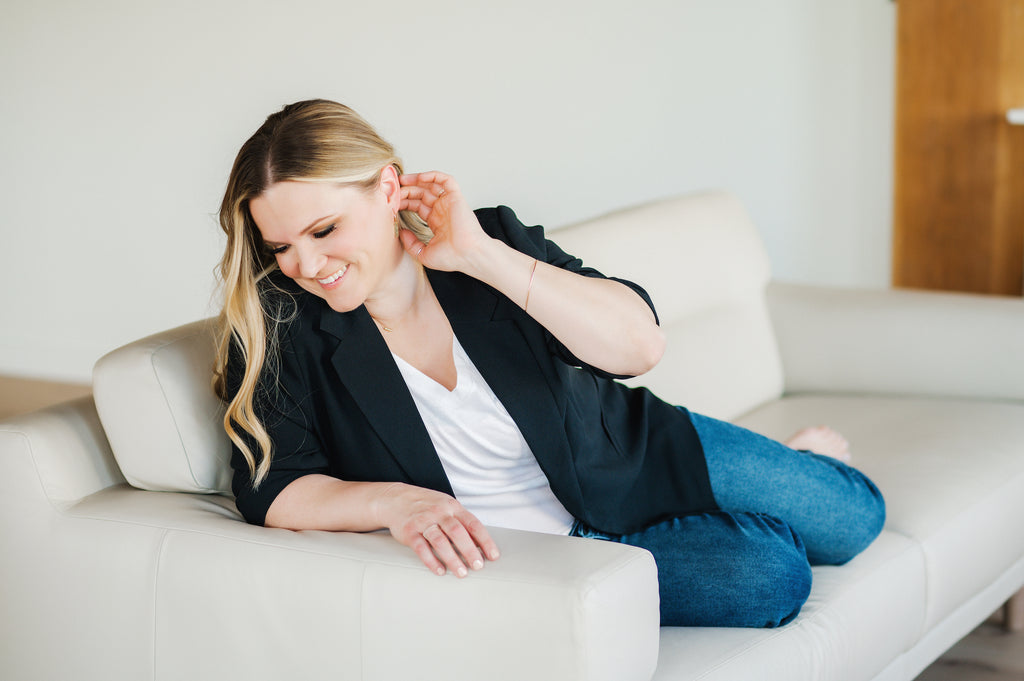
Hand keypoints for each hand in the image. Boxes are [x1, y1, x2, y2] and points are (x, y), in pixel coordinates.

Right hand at [378, 482, 499, 576]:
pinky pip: (421, 548)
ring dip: (452, 558)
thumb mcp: (447, 507)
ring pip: (440, 540)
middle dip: (469, 550)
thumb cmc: (427, 506)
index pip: (473, 524)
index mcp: (452, 507)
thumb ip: (462, 523)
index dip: (485, 540)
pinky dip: (431, 560)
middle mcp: (439, 512)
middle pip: (457, 532)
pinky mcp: (409, 532)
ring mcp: (423, 521)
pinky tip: (440, 571)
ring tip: (462, 573)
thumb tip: (480, 544)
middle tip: (478, 566)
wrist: (396, 499)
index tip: (493, 555)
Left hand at [399, 171, 491, 273]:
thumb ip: (411, 244)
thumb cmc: (452, 258)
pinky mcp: (456, 198)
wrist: (468, 255)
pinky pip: (446, 181)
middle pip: (421, 194)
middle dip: (407, 190)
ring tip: (402, 180)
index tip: (392, 201)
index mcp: (436, 222)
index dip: (404, 202)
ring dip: (416, 180)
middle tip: (394, 189)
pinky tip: (420, 177)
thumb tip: (401, 232)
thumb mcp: (424, 254)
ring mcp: (449, 203)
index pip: (417, 206)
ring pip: (431, 185)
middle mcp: (442, 211)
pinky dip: (433, 176)